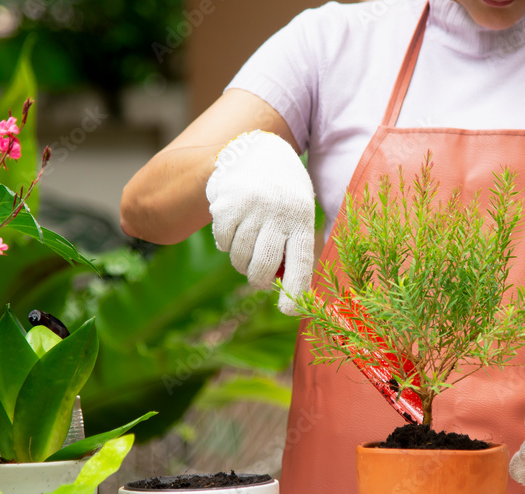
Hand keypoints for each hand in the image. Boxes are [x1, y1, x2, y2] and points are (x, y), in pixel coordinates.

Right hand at [205, 130, 315, 315]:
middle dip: (258, 280)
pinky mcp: (226, 204)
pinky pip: (222, 242)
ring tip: (247, 250)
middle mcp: (277, 212)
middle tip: (257, 278)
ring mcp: (250, 208)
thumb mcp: (299, 214)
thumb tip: (288, 291)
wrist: (257, 151)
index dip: (295, 290)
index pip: (300, 261)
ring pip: (240, 258)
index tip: (289, 312)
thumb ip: (293, 248)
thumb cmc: (284, 195)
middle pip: (263, 266)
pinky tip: (234, 230)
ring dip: (241, 262)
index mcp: (302, 218)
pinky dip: (226, 244)